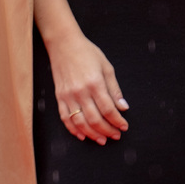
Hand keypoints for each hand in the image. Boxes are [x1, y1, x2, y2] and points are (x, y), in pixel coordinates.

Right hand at [46, 30, 129, 145]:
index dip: (117, 121)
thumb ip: (114, 89)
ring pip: (80, 123)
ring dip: (92, 134)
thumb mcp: (106, 66)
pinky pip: (65, 118)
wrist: (64, 44)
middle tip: (116, 135)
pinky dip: (74, 130)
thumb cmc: (87, 52)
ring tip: (102, 139)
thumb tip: (123, 107)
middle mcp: (81, 92)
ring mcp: (68, 96)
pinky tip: (82, 135)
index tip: (124, 126)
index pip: (108, 109)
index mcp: (95, 83)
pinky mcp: (59, 97)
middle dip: (108, 130)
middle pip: (95, 119)